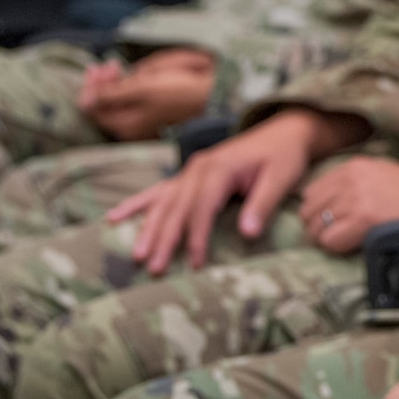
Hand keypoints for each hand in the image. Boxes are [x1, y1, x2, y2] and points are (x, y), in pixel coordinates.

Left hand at [77, 48, 216, 140]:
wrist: (211, 95)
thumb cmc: (178, 91)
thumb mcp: (142, 89)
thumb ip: (110, 94)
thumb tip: (82, 100)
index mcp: (125, 125)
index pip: (92, 107)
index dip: (91, 86)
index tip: (100, 66)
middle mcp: (130, 127)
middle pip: (102, 105)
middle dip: (101, 83)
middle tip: (110, 63)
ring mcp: (140, 121)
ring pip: (115, 101)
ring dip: (113, 82)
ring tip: (119, 66)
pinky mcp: (150, 114)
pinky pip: (128, 101)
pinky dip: (126, 87)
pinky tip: (130, 76)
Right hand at [106, 108, 368, 272]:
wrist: (284, 130)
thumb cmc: (285, 156)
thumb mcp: (281, 178)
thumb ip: (263, 204)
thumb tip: (247, 234)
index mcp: (220, 168)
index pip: (202, 207)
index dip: (196, 236)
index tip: (194, 262)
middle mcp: (198, 167)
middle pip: (176, 207)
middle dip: (164, 238)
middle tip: (152, 267)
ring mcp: (190, 170)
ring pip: (162, 202)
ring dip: (147, 228)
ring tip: (135, 255)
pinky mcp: (188, 174)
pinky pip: (158, 191)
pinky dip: (136, 204)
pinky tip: (114, 217)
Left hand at [296, 155, 398, 252]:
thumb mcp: (379, 173)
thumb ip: (351, 183)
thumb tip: (325, 205)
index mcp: (352, 167)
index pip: (311, 192)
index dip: (319, 211)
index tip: (332, 221)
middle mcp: (349, 180)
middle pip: (308, 211)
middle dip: (318, 227)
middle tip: (336, 235)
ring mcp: (355, 199)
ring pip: (316, 228)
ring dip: (327, 239)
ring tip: (347, 240)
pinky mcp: (364, 219)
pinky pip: (330, 241)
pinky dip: (337, 247)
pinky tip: (354, 244)